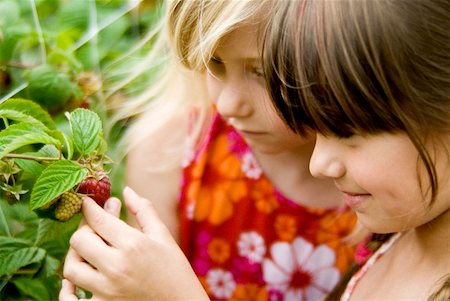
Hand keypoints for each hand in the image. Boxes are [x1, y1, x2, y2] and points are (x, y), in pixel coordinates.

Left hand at [60, 187, 207, 300]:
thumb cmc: (175, 269)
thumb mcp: (163, 235)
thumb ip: (143, 210)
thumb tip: (126, 190)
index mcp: (132, 244)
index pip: (98, 219)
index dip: (89, 207)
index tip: (87, 202)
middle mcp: (116, 267)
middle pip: (79, 240)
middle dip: (84, 228)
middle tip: (93, 226)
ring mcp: (107, 291)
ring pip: (71, 268)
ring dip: (75, 255)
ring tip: (87, 251)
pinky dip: (67, 291)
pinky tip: (72, 282)